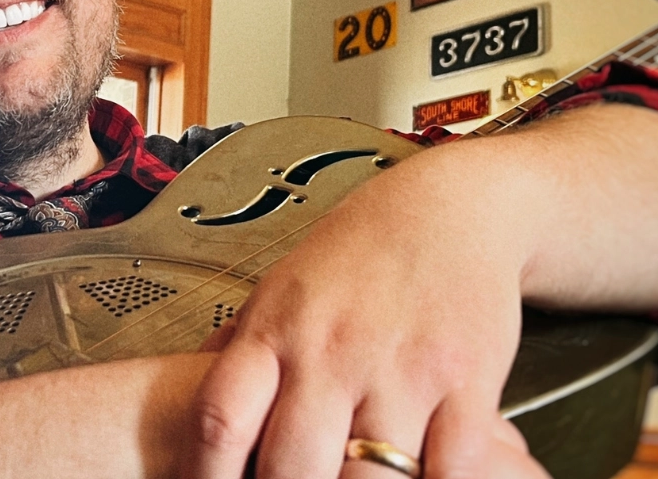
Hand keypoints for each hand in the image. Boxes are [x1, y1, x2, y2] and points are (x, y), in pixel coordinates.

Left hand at [184, 154, 550, 478]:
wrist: (451, 204)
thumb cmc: (362, 252)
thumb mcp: (281, 289)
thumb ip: (242, 351)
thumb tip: (189, 407)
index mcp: (277, 330)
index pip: (219, 420)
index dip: (205, 476)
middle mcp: (333, 350)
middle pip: (291, 468)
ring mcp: (401, 369)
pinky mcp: (468, 381)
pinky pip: (451, 467)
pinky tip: (424, 475)